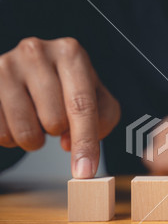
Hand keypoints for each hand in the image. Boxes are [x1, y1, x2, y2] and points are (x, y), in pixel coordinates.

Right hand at [0, 37, 119, 177]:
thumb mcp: (97, 97)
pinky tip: (16, 118)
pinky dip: (12, 137)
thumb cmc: (67, 86)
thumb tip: (70, 143)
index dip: (86, 142)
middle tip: (55, 120)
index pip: (82, 106)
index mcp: (71, 53)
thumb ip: (101, 121)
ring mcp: (6, 65)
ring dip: (35, 138)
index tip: (86, 171)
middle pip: (55, 121)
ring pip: (25, 130)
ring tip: (36, 119)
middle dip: (59, 132)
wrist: (29, 70)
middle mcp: (37, 52)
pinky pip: (0, 133)